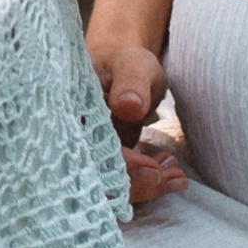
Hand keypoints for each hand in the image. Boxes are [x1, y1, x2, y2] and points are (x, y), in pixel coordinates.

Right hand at [85, 28, 188, 213]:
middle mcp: (74, 138)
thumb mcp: (131, 64)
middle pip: (97, 177)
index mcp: (70, 114)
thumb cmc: (124, 61)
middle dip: (136, 184)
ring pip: (110, 185)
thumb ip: (130, 82)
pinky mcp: (105, 163)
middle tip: (170, 176)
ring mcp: (88, 153)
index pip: (89, 151)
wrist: (123, 66)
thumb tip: (128, 107)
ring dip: (144, 187)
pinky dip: (147, 183)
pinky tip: (173, 177)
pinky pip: (122, 181)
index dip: (119, 165)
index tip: (151, 168)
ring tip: (176, 176)